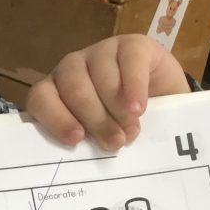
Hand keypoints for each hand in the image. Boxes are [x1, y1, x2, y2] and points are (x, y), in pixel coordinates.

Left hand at [26, 35, 190, 149]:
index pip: (40, 98)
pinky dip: (134, 86)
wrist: (169, 104)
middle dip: (94, 119)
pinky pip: (128, 61)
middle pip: (73, 89)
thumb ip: (88, 143)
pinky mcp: (132, 44)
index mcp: (56, 91)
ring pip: (100, 75)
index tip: (76, 139)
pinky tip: (139, 107)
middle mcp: (72, 68)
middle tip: (113, 143)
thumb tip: (83, 165)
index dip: (55, 118)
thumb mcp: (103, 136)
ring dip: (116, 108)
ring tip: (131, 130)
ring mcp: (101, 52)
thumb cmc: (125, 126)